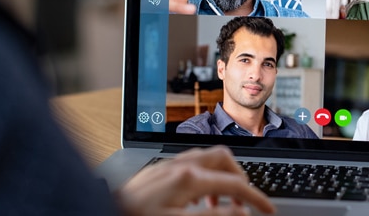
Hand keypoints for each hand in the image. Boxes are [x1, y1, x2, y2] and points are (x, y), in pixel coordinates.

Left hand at [116, 146, 274, 215]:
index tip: (269, 210)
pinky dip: (204, 178)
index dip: (257, 199)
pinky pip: (191, 164)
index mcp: (189, 178)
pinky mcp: (159, 170)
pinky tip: (197, 198)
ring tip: (221, 204)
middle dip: (240, 178)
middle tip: (245, 202)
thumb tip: (241, 212)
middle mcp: (181, 165)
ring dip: (221, 178)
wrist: (99, 211)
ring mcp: (169, 165)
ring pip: (208, 158)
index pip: (236, 184)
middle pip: (224, 158)